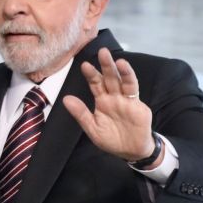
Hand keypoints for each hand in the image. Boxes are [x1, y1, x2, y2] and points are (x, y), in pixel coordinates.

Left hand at [61, 48, 157, 163]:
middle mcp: (113, 97)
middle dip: (105, 65)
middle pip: (108, 78)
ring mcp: (125, 99)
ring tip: (115, 58)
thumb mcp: (93, 129)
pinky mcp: (136, 104)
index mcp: (102, 101)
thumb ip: (80, 114)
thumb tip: (65, 99)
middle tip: (102, 51)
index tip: (84, 65)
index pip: (95, 84)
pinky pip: (132, 89)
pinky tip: (125, 68)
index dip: (90, 75)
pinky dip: (129, 78)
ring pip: (121, 80)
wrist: (131, 152)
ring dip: (118, 69)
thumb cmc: (112, 140)